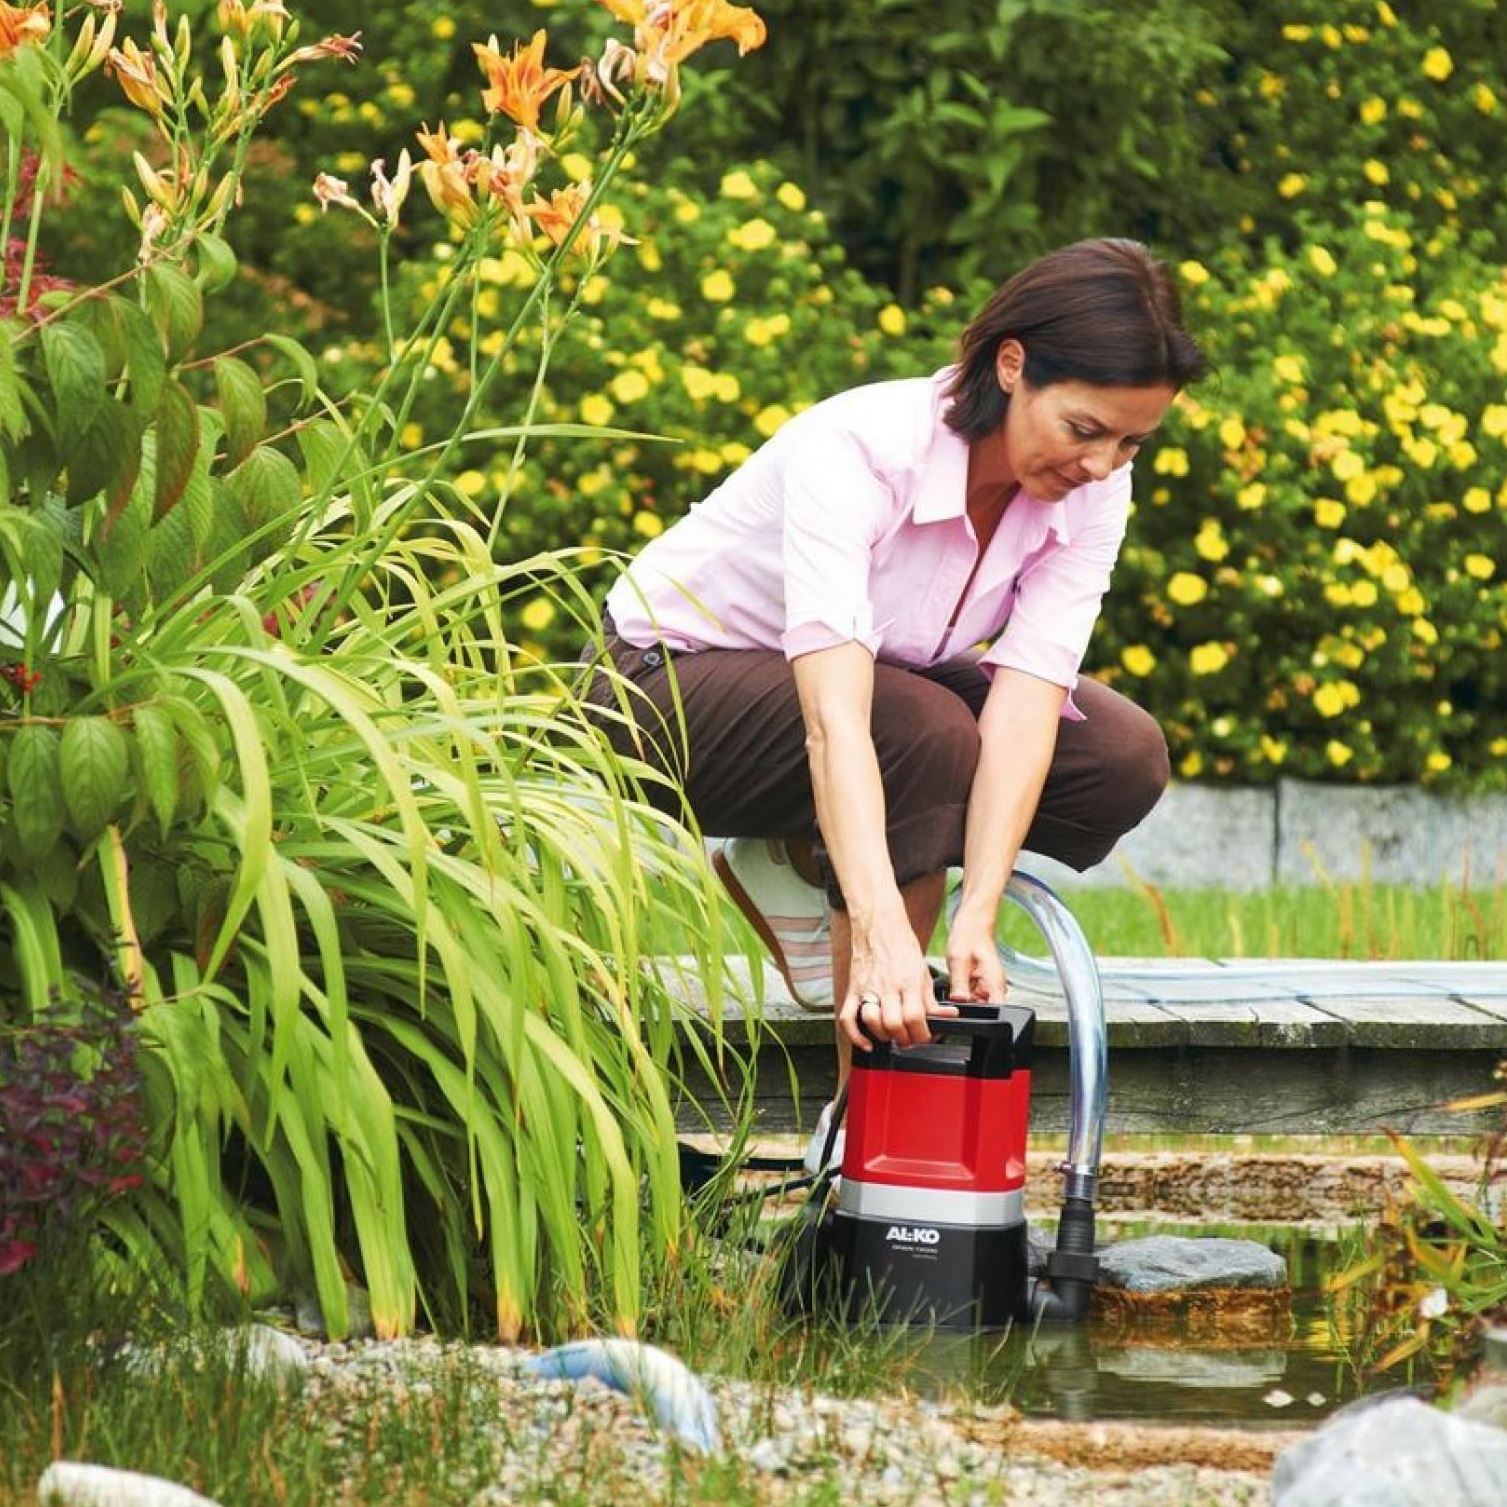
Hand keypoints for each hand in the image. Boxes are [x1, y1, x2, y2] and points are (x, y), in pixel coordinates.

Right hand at [840, 928, 957, 1050]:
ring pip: (872, 1022)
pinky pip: (847, 1018)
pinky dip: (855, 1036)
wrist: (879, 926)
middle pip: (894, 1024)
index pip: (915, 1017)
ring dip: (884, 1036)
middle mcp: (887, 986)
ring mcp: (868, 989)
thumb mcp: (924, 972)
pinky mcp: (853, 990)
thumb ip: (932, 1000)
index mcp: (908, 981)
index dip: (922, 1034)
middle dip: (905, 1039)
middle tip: (910, 1038)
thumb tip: (947, 1017)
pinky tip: (866, 1042)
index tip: (925, 1036)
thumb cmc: (902, 947)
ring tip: (892, 1035)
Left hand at [944, 907, 1008, 1005]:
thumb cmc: (969, 936)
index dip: (979, 1018)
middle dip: (966, 1007)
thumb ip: (959, 983)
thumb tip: (958, 1001)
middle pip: (982, 1011)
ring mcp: (989, 987)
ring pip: (974, 1005)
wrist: (972, 924)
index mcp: (995, 982)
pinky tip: (956, 980)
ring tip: (957, 979)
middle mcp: (995, 987)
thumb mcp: (959, 960)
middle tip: (955, 989)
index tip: (962, 1013)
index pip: (996, 1013)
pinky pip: (971, 997)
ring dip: (962, 999)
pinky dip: (961, 993)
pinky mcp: (981, 985)